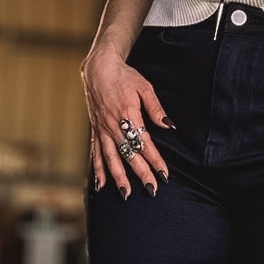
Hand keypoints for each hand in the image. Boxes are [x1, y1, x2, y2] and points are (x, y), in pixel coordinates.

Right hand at [82, 43, 171, 198]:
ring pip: (111, 158)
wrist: (98, 69)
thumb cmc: (124, 76)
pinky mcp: (95, 130)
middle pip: (129, 155)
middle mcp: (113, 125)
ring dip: (119, 178)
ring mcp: (102, 129)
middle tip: (152, 190)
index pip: (145, 143)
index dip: (155, 160)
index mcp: (128, 115)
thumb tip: (169, 125)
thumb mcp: (144, 87)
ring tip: (126, 195)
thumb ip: (155, 108)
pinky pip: (95, 154)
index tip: (164, 174)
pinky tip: (100, 185)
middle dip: (141, 174)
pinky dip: (98, 170)